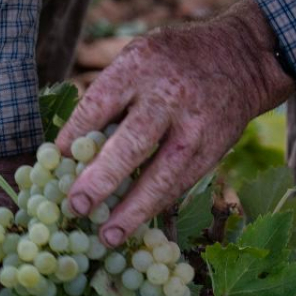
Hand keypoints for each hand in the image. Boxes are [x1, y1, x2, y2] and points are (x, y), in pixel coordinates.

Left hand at [56, 0, 295, 246]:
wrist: (240, 59)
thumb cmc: (169, 62)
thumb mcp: (136, 59)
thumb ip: (107, 97)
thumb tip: (67, 150)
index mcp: (140, 66)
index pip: (99, 104)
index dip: (75, 136)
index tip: (54, 162)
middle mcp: (169, 95)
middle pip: (133, 142)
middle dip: (102, 179)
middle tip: (76, 206)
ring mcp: (195, 125)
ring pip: (163, 174)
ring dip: (133, 210)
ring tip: (107, 236)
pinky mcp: (213, 149)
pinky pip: (181, 183)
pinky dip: (156, 206)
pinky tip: (135, 224)